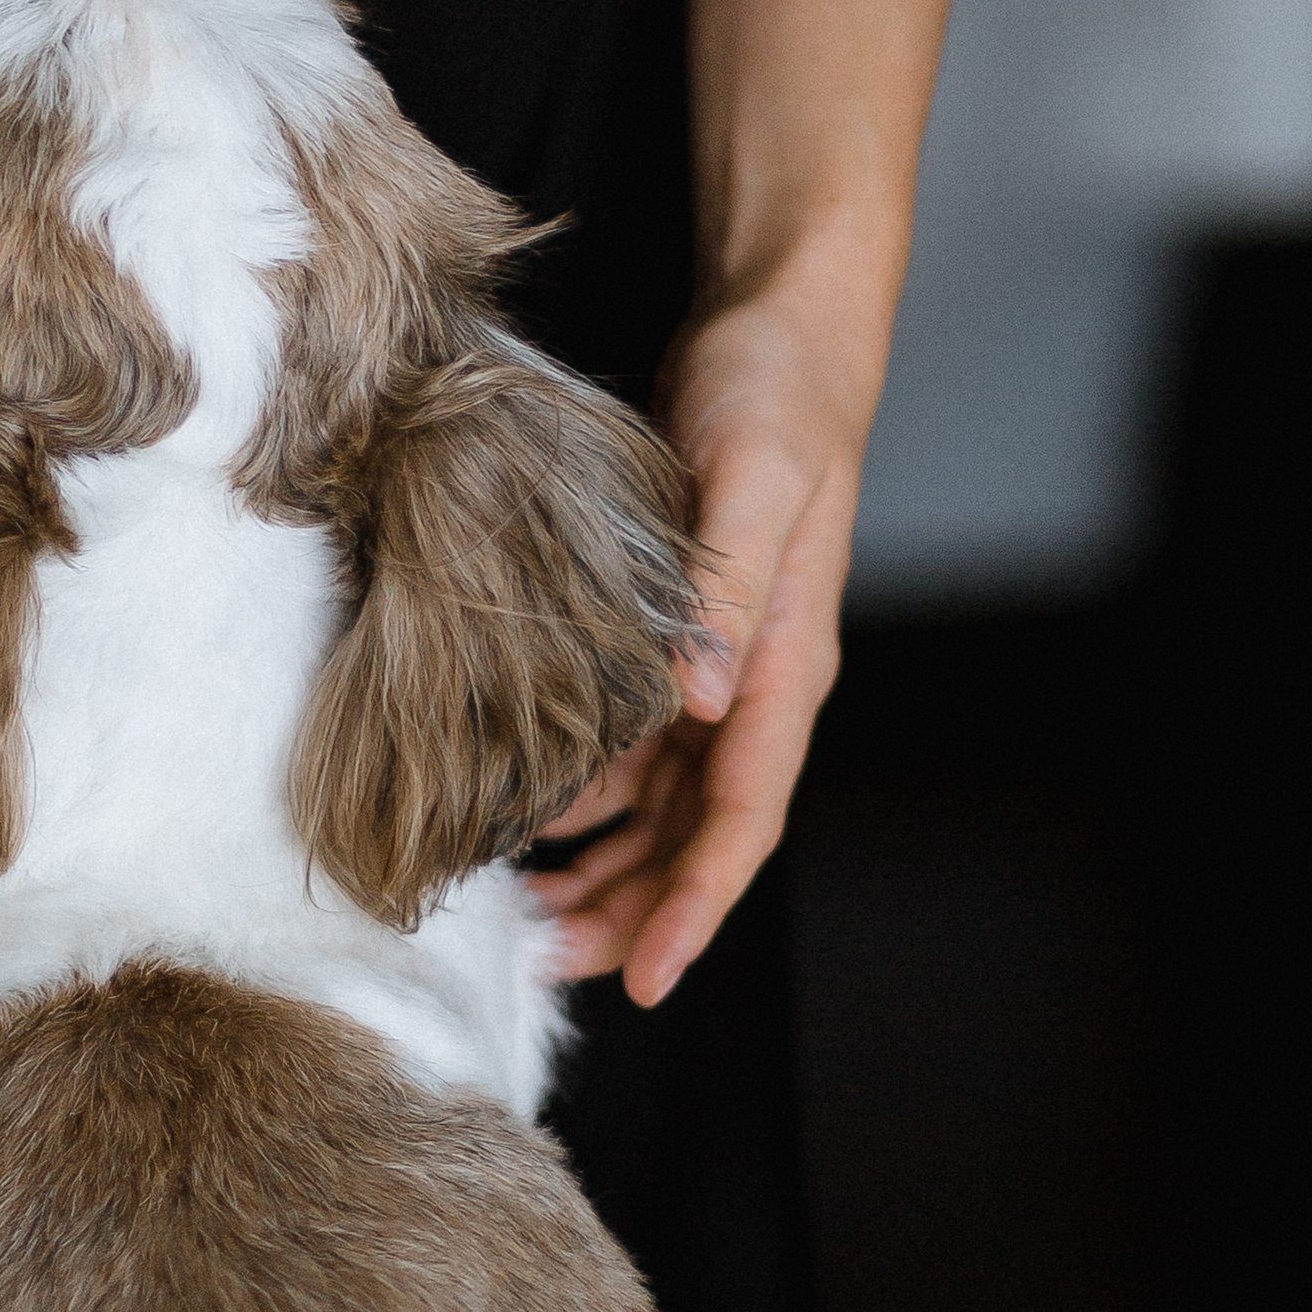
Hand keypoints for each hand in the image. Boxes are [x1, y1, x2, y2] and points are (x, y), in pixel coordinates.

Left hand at [526, 299, 869, 1004]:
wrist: (781, 330)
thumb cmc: (776, 396)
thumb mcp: (751, 478)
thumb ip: (728, 589)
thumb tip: (701, 699)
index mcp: (785, 668)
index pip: (744, 820)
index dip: (696, 905)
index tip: (649, 980)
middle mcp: (753, 688)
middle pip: (697, 838)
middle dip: (633, 912)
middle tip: (546, 966)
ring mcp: (717, 671)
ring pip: (660, 808)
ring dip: (602, 867)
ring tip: (527, 919)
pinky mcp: (676, 639)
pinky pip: (634, 750)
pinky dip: (585, 796)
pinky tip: (529, 819)